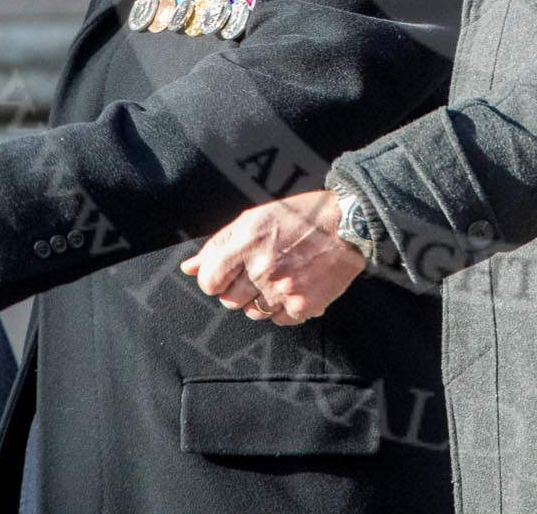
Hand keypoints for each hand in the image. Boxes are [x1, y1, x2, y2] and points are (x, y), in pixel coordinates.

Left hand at [180, 190, 364, 326]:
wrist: (348, 224)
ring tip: (280, 277)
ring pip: (253, 313)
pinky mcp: (303, 305)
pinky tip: (295, 287)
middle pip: (229, 300)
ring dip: (261, 300)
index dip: (214, 279)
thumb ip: (219, 244)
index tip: (226, 274)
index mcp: (248, 242)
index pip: (209, 280)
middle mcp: (264, 267)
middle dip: (238, 289)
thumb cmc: (300, 217)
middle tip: (259, 271)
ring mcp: (283, 289)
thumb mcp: (255, 219)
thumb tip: (188, 268)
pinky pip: (278, 320)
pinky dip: (284, 308)